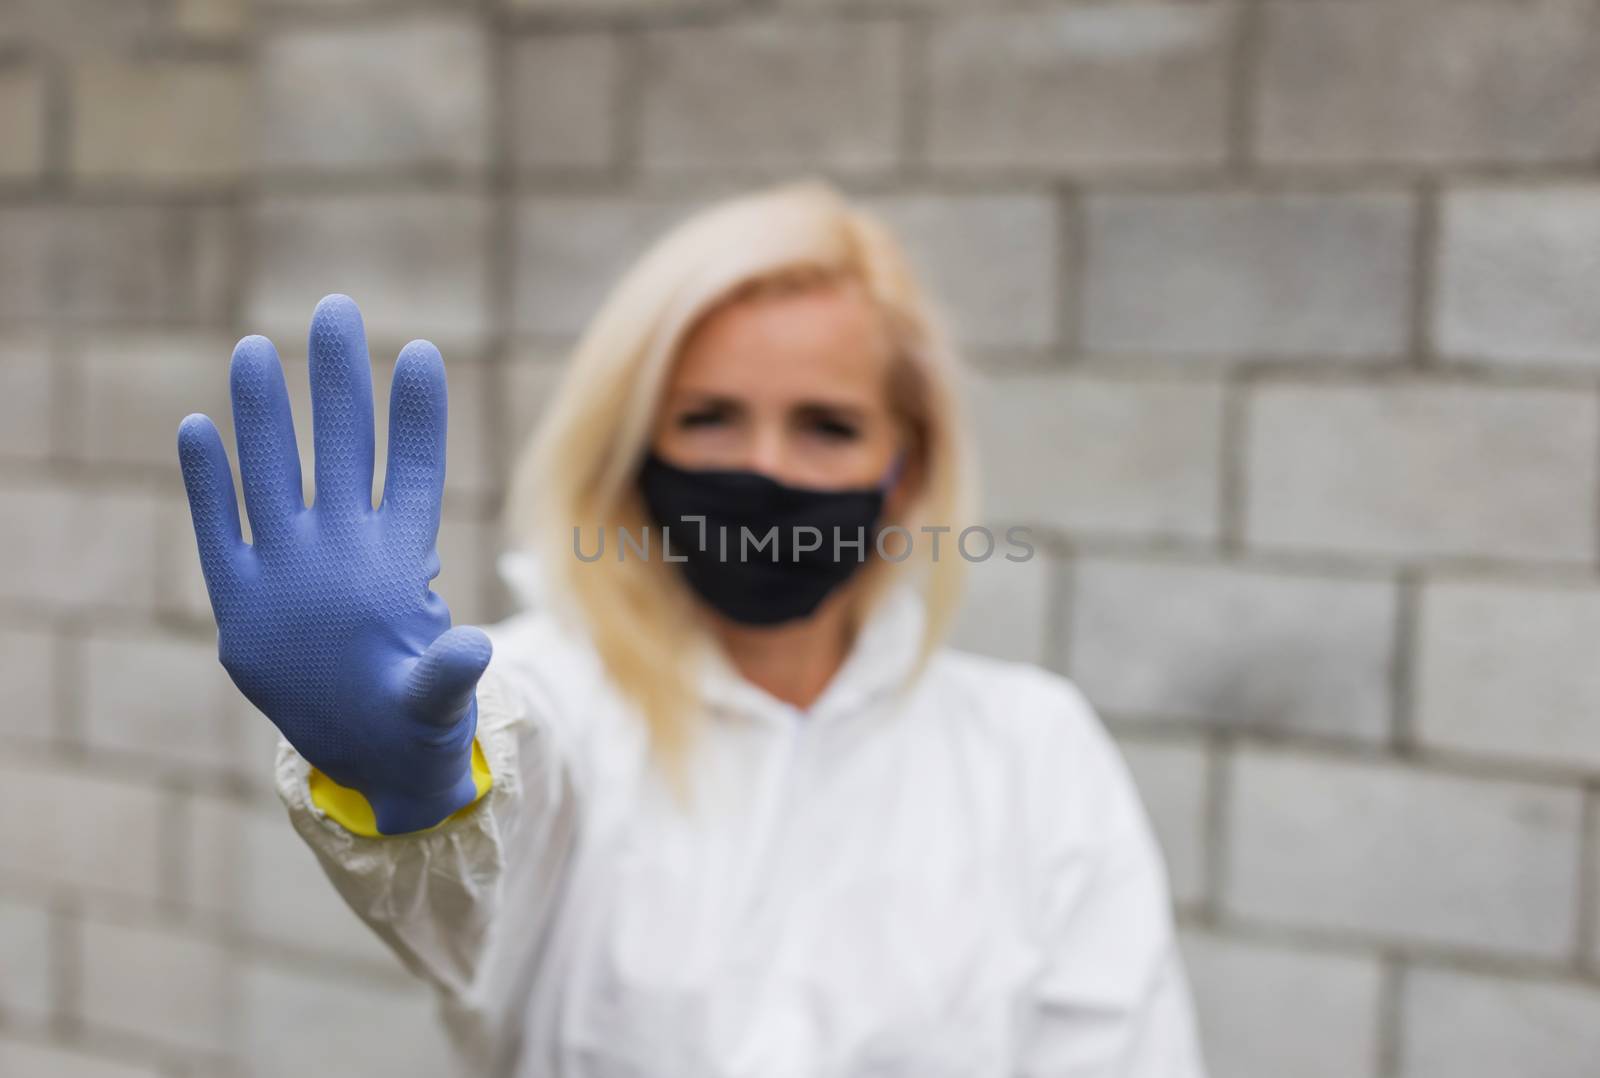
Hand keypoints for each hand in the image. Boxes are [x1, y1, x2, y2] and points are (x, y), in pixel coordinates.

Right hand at [176, 294, 490, 834]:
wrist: (366, 749)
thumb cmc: (414, 715)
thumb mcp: (435, 698)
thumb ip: (448, 673)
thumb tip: (473, 653)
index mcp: (397, 561)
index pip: (414, 472)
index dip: (418, 417)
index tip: (426, 353)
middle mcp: (344, 548)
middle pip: (342, 448)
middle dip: (340, 381)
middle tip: (337, 308)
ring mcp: (293, 565)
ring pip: (277, 474)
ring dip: (268, 414)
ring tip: (257, 349)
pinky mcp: (244, 596)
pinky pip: (219, 530)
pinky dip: (208, 484)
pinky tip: (194, 426)